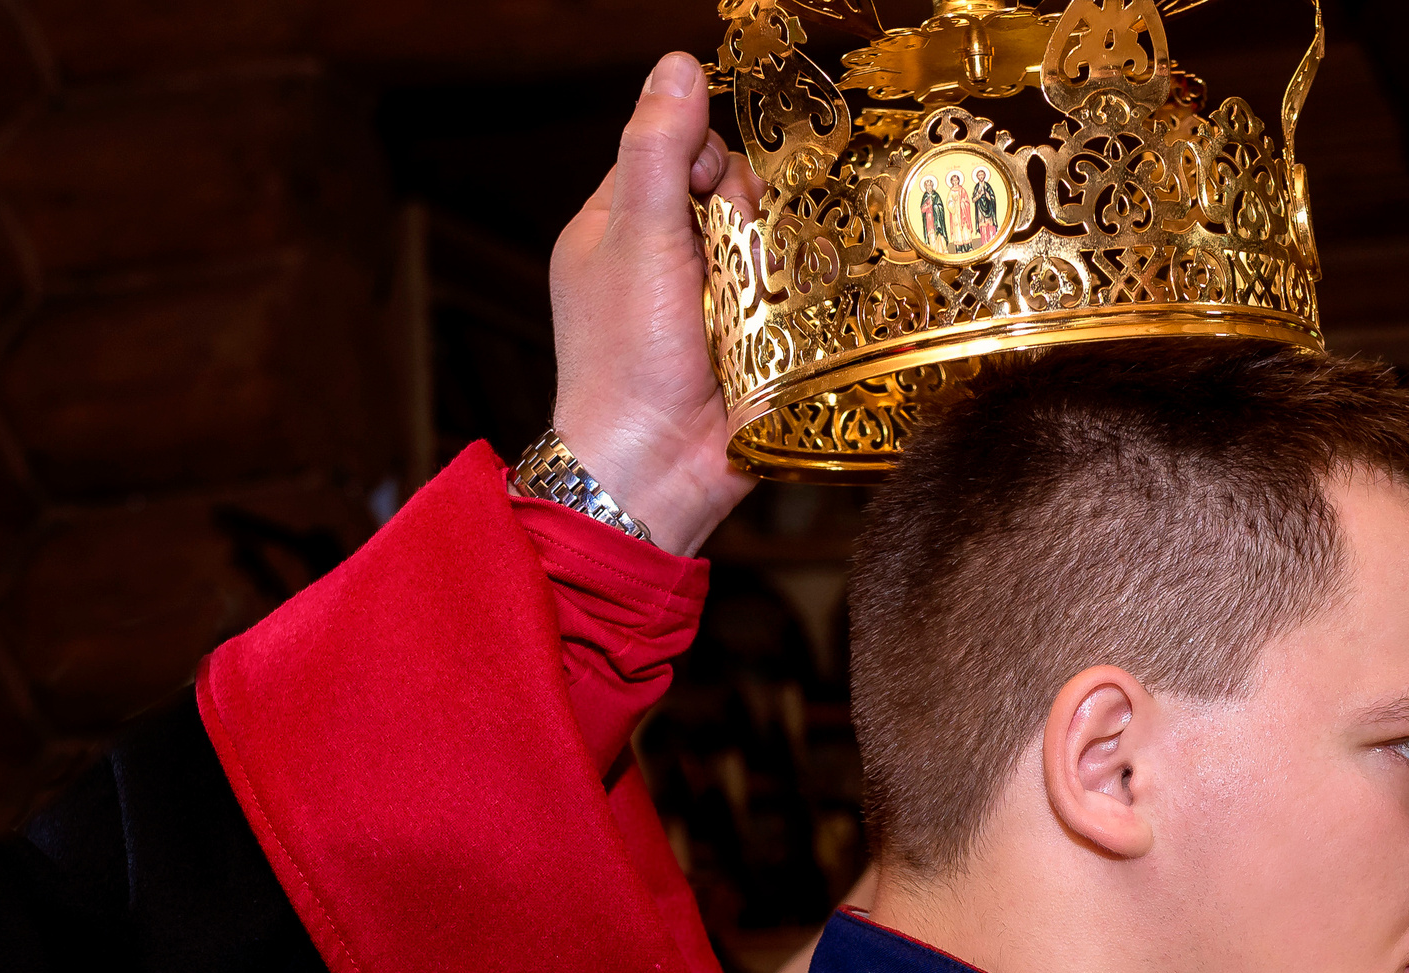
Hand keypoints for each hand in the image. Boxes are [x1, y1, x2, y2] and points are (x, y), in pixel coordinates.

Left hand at [549, 52, 765, 556]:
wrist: (657, 471)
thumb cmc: (627, 356)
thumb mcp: (638, 234)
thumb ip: (659, 148)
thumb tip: (679, 65)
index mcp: (614, 227)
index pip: (671, 151)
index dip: (702, 161)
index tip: (711, 195)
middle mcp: (660, 262)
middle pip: (728, 196)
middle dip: (744, 217)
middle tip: (735, 256)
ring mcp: (706, 308)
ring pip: (765, 247)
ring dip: (773, 265)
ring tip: (759, 303)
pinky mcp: (750, 348)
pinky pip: (788, 301)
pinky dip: (795, 306)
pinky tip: (790, 324)